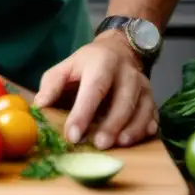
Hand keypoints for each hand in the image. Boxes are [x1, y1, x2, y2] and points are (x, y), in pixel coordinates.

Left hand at [33, 32, 157, 149]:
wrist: (118, 49)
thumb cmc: (87, 63)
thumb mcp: (66, 66)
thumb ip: (52, 84)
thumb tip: (40, 106)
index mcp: (101, 63)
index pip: (93, 88)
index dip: (83, 112)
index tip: (73, 135)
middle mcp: (126, 73)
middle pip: (123, 99)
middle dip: (112, 124)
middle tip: (99, 145)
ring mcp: (142, 84)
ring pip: (142, 107)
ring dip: (132, 128)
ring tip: (120, 145)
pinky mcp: (151, 96)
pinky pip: (153, 113)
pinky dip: (148, 127)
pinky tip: (140, 137)